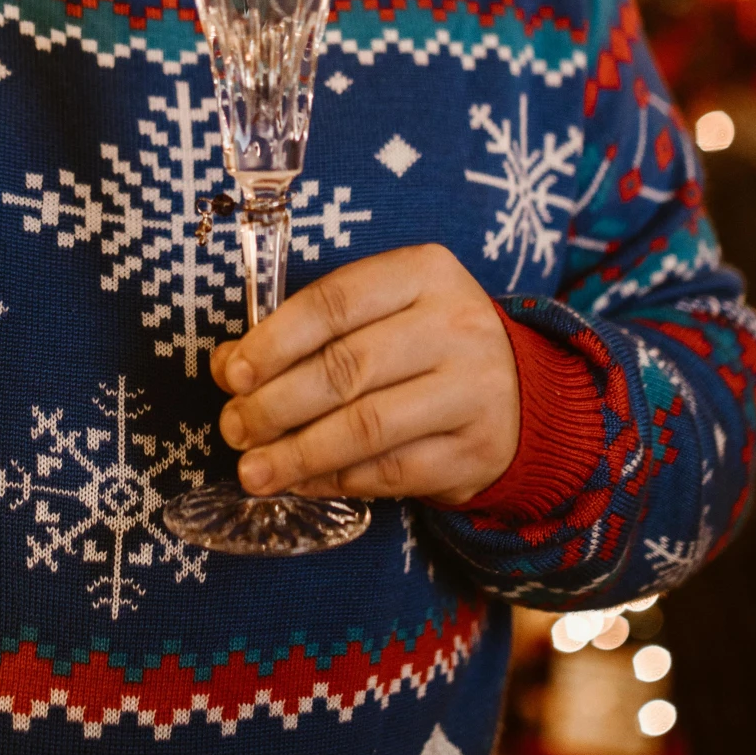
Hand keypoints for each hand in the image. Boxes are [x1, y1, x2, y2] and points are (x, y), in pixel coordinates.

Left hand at [210, 244, 519, 505]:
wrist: (524, 394)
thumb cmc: (427, 345)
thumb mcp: (381, 313)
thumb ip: (309, 332)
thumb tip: (232, 366)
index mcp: (424, 273)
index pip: (334, 303)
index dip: (274, 341)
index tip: (233, 375)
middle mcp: (456, 325)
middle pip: (346, 368)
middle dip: (276, 405)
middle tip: (234, 428)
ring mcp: (472, 390)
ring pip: (366, 427)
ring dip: (298, 453)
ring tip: (253, 470)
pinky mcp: (476, 450)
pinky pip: (391, 471)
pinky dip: (336, 480)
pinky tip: (302, 481)